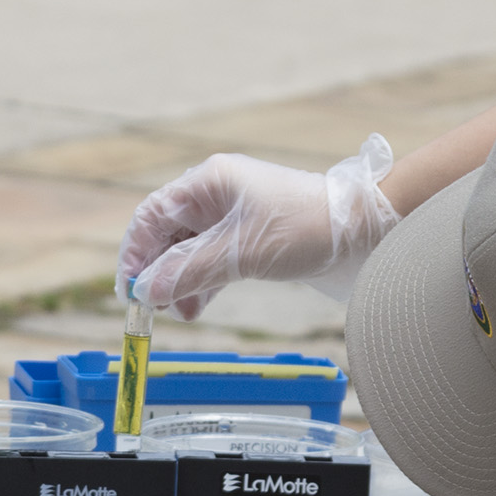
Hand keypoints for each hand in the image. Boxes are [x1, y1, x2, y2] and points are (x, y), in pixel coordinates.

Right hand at [117, 140, 398, 320]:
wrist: (365, 234)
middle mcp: (218, 196)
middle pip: (168, 233)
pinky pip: (213, 262)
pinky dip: (201, 284)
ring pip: (189, 251)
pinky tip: (193, 308)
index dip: (136, 251)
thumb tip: (146, 291)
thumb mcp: (241, 253)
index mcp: (210, 183)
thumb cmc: (306, 228)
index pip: (154, 214)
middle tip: (149, 306)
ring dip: (178, 281)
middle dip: (156, 270)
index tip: (130, 288)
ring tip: (173, 312)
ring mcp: (235, 218)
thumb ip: (189, 271)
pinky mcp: (251, 240)